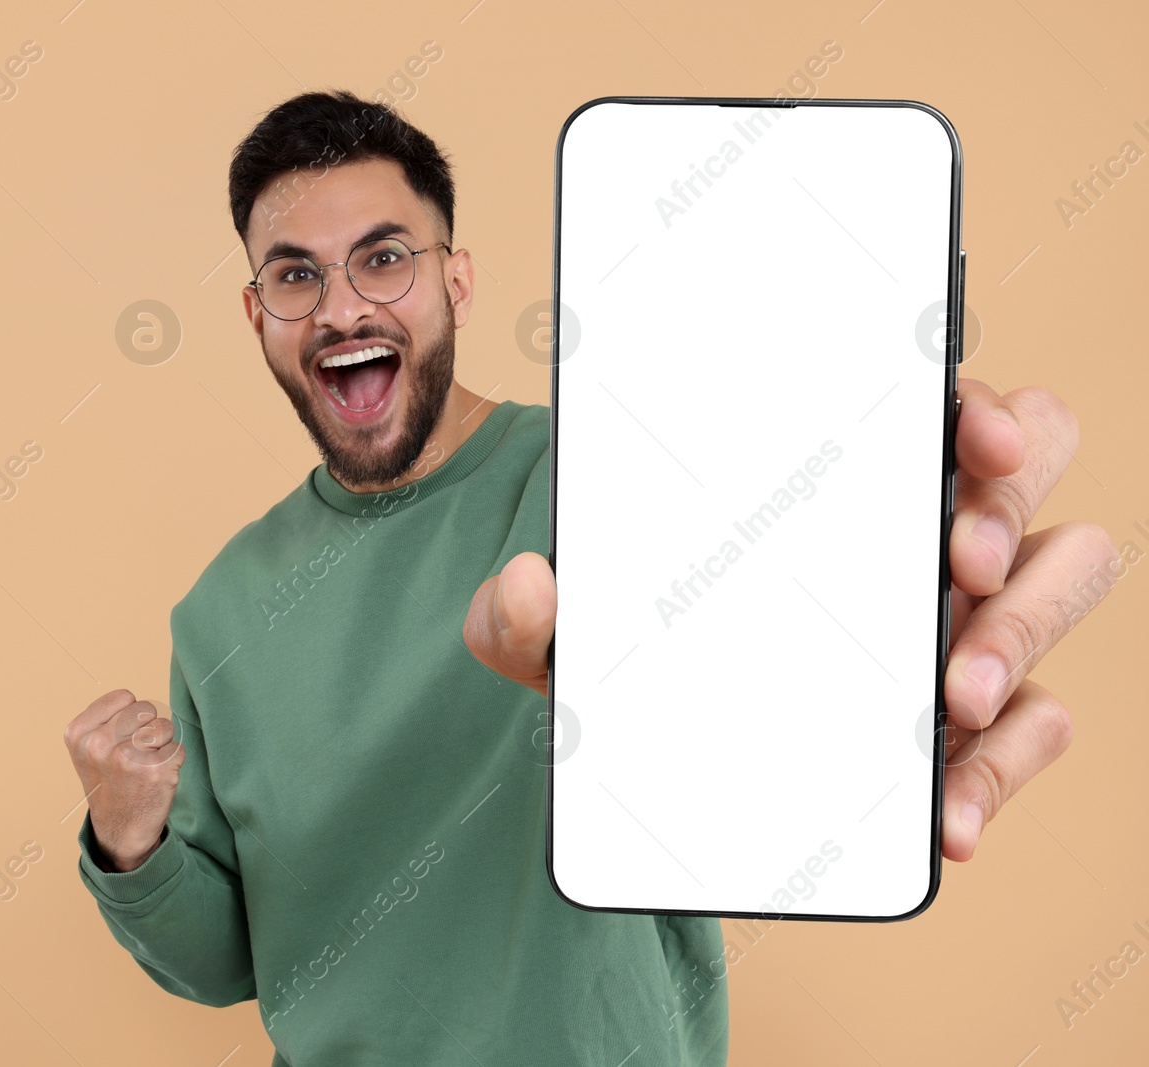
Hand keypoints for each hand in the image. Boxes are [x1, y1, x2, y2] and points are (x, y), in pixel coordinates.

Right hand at [62, 688, 184, 871]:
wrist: (120, 830)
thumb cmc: (109, 782)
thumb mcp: (87, 748)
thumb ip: (105, 718)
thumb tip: (138, 702)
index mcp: (79, 733)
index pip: (125, 697)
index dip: (129, 716)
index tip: (119, 740)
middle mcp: (100, 744)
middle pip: (146, 709)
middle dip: (146, 728)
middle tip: (134, 756)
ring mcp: (128, 757)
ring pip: (165, 726)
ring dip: (162, 744)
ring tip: (145, 765)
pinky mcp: (156, 771)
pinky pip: (178, 748)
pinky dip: (173, 762)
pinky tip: (156, 778)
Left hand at [464, 380, 1117, 863]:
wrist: (651, 748)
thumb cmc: (625, 650)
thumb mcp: (562, 630)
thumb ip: (521, 610)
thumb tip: (523, 586)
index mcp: (831, 473)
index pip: (935, 403)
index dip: (976, 403)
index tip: (970, 431)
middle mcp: (911, 531)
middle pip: (1027, 476)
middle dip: (1009, 511)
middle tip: (957, 565)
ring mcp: (953, 619)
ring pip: (1058, 585)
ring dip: (1024, 633)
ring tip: (957, 695)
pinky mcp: (968, 717)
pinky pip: (1032, 724)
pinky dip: (1001, 768)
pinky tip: (945, 816)